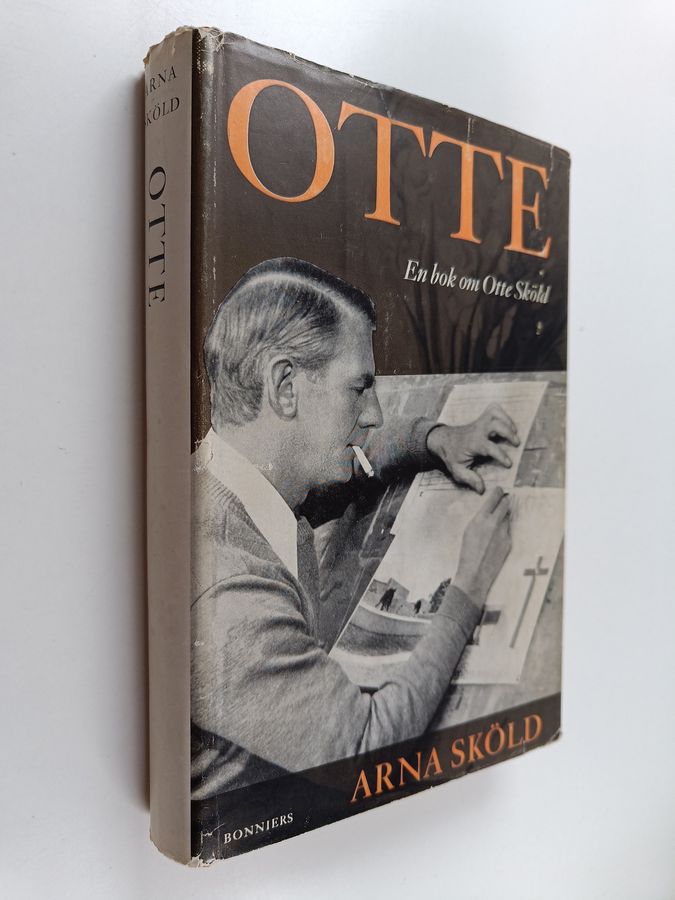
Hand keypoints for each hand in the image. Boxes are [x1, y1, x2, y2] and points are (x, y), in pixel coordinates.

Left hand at [426, 403, 519, 493]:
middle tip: (516, 443)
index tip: (509, 464)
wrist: (443, 440)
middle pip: (495, 424)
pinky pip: (493, 409)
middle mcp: (477, 430)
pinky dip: (503, 413)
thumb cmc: (453, 456)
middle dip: (507, 432)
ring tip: (515, 433)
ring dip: (507, 421)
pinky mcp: (481, 418)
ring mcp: (479, 422)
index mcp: (473, 443)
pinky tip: (508, 423)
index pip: (489, 447)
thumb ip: (470, 479)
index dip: (501, 455)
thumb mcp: (458, 470)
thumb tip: (482, 490)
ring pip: (495, 414)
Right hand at [453, 486, 511, 608]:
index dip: (498, 492)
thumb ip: (479, 518)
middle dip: (505, 501)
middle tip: (503, 500)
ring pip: (507, 518)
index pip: (494, 498)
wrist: (475, 573)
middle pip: (506, 504)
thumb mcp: (468, 530)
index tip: (500, 490)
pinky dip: (503, 531)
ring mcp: (503, 533)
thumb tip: (489, 510)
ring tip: (495, 523)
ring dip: (504, 517)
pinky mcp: (509, 542)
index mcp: (480, 518)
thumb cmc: (466, 552)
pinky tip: (495, 539)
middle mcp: (494, 523)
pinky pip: (508, 531)